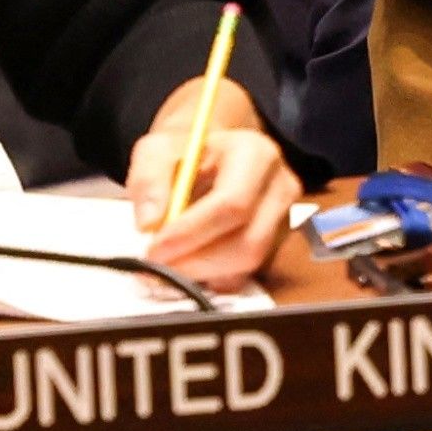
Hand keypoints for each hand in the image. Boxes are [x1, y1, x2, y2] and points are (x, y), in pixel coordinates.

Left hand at [122, 78, 295, 286]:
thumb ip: (148, 181)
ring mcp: (283, 219)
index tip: (153, 249)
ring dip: (201, 273)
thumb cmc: (184, 154)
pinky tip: (187, 263)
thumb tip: (149, 224)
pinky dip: (210, 279)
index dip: (192, 232)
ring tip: (167, 263)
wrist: (209, 159)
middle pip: (248, 242)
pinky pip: (244, 276)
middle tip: (154, 266)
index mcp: (256, 153)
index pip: (233, 203)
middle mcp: (281, 187)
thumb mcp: (156, 151)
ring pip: (247, 264)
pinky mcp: (275, 246)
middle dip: (196, 262)